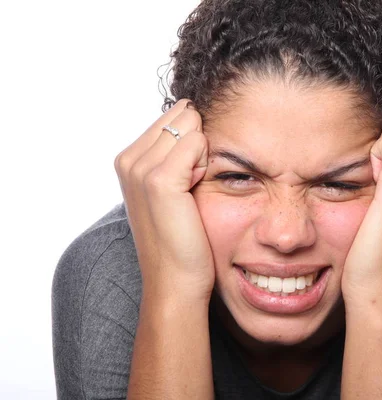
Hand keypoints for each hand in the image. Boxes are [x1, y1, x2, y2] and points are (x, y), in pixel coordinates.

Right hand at [114, 99, 214, 301]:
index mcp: (128, 159)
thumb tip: (195, 117)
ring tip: (191, 192)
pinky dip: (206, 164)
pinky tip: (196, 191)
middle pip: (184, 116)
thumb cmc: (180, 238)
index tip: (186, 180)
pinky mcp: (160, 180)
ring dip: (203, 156)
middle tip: (190, 186)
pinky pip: (198, 142)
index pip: (175, 117)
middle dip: (198, 145)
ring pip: (192, 127)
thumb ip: (173, 155)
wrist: (175, 280)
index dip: (192, 143)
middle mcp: (128, 159)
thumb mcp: (170, 191)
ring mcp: (141, 168)